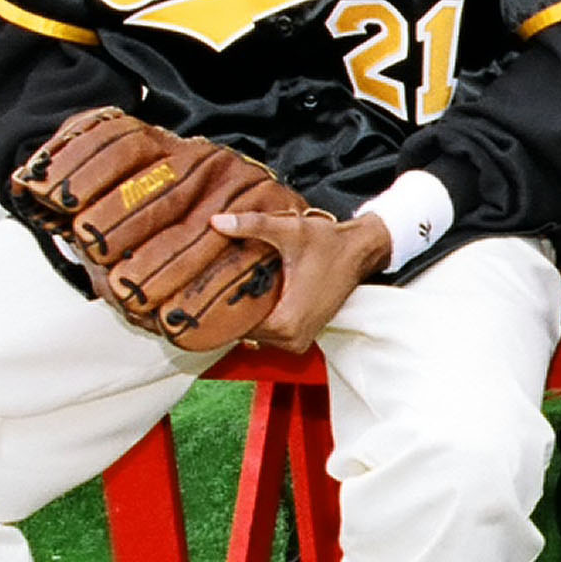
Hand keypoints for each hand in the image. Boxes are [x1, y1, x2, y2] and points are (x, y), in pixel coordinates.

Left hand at [206, 208, 391, 350]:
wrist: (359, 251)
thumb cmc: (328, 244)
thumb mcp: (288, 231)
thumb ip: (251, 226)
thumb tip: (217, 222)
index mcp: (287, 322)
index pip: (237, 328)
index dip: (218, 312)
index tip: (201, 296)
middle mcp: (294, 338)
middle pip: (245, 333)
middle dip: (230, 313)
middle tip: (210, 290)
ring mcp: (300, 339)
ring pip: (258, 335)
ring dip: (245, 317)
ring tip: (229, 293)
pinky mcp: (304, 335)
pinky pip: (272, 334)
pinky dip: (261, 319)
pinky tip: (251, 298)